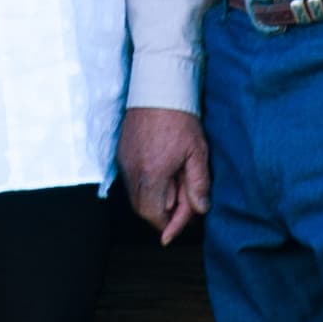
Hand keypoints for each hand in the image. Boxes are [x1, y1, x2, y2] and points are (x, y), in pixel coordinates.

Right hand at [119, 107, 209, 243]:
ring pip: (136, 195)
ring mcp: (125, 162)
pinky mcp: (122, 153)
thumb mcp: (197, 152)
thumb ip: (198, 184)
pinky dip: (147, 185)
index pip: (154, 214)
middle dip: (162, 215)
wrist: (158, 88)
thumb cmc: (179, 118)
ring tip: (176, 186)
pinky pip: (132, 180)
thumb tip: (200, 209)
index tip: (175, 233)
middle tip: (182, 210)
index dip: (168, 225)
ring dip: (155, 199)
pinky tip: (163, 174)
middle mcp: (133, 171)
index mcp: (152, 174)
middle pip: (142, 208)